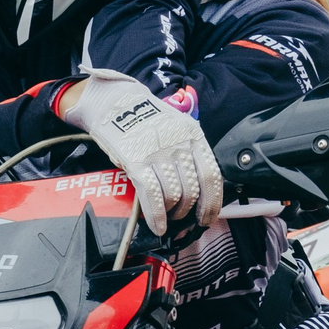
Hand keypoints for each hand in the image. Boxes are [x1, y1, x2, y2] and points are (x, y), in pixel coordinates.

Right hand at [54, 71, 221, 232]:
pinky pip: (153, 196)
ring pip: (174, 196)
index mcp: (194, 136)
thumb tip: (199, 189)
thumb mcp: (178, 128)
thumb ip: (190, 152)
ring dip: (172, 213)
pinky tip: (157, 225)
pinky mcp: (136, 161)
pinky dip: (157, 216)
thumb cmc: (146, 120)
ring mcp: (158, 153)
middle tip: (182, 218)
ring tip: (167, 217)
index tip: (208, 217)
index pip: (212, 176)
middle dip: (189, 212)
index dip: (213, 203)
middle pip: (193, 190)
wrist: (115, 103)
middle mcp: (179, 144)